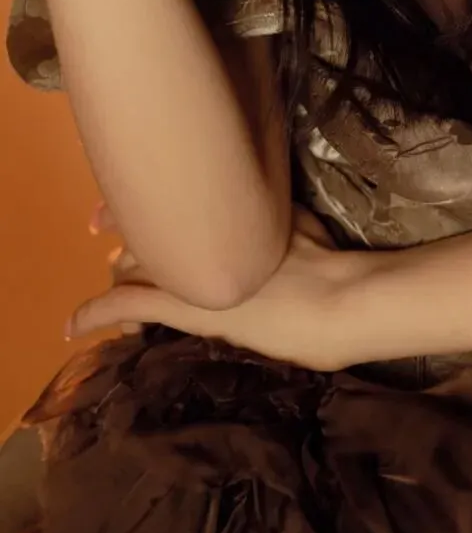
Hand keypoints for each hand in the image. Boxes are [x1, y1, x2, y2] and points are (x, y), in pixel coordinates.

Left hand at [70, 200, 374, 370]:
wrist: (338, 300)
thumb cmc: (328, 262)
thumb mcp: (297, 225)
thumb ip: (271, 217)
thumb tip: (268, 209)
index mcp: (224, 218)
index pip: (164, 206)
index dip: (138, 207)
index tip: (121, 211)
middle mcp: (200, 234)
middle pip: (146, 234)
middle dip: (128, 243)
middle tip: (110, 241)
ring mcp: (190, 270)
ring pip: (135, 266)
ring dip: (121, 278)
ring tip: (110, 293)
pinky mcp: (186, 307)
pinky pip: (128, 304)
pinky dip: (96, 312)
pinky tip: (72, 326)